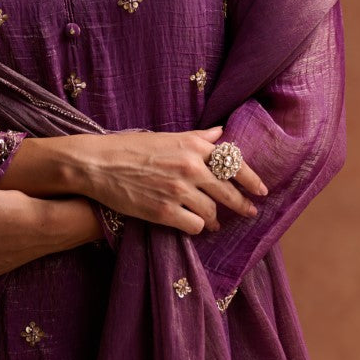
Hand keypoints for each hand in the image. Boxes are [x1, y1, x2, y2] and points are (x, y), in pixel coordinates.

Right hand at [62, 124, 266, 235]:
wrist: (98, 164)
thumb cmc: (130, 148)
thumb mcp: (167, 136)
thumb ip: (198, 137)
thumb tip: (221, 132)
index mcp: (193, 147)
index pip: (234, 163)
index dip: (252, 179)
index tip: (261, 190)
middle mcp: (190, 168)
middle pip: (229, 191)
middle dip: (242, 204)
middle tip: (250, 212)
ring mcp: (178, 191)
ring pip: (212, 211)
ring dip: (215, 218)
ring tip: (213, 221)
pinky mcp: (164, 212)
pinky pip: (194, 225)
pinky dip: (197, 226)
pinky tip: (192, 224)